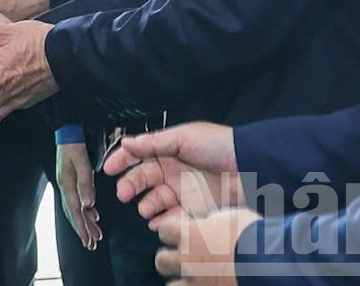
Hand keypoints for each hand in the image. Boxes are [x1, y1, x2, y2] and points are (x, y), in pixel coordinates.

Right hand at [57, 140, 100, 250]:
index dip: (81, 227)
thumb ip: (86, 184)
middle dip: (81, 230)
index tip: (88, 240)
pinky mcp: (71, 181)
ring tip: (93, 236)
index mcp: (67, 184)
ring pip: (75, 208)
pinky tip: (93, 216)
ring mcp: (67, 184)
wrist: (68, 132)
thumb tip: (88, 205)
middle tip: (90, 245)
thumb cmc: (75, 145)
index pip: (75, 210)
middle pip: (73, 213)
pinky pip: (77, 200)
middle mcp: (65, 186)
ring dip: (84, 223)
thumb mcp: (82, 163)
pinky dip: (85, 211)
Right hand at [107, 122, 242, 226]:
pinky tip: (158, 221)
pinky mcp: (194, 211)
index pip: (139, 155)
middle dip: (130, 186)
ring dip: (146, 205)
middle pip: (143, 179)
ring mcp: (182, 192)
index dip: (122, 161)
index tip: (109, 168)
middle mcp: (172, 172)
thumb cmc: (217, 146)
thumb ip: (152, 143)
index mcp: (168, 152)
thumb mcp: (183, 138)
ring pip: (154, 201)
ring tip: (146, 209)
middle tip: (123, 194)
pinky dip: (162, 221)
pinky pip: (172, 218)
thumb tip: (125, 142)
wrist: (250, 168)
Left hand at [153, 207, 257, 284]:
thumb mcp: (230, 217)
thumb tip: (207, 224)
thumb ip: (211, 221)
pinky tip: (208, 284)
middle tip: (185, 257)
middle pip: (162, 260)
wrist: (273, 263)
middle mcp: (187, 260)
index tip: (181, 231)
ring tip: (196, 277)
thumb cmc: (255, 235)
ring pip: (173, 285)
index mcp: (190, 235)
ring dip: (182, 280)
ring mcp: (197, 281)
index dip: (173, 231)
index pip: (164, 231)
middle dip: (171, 258)